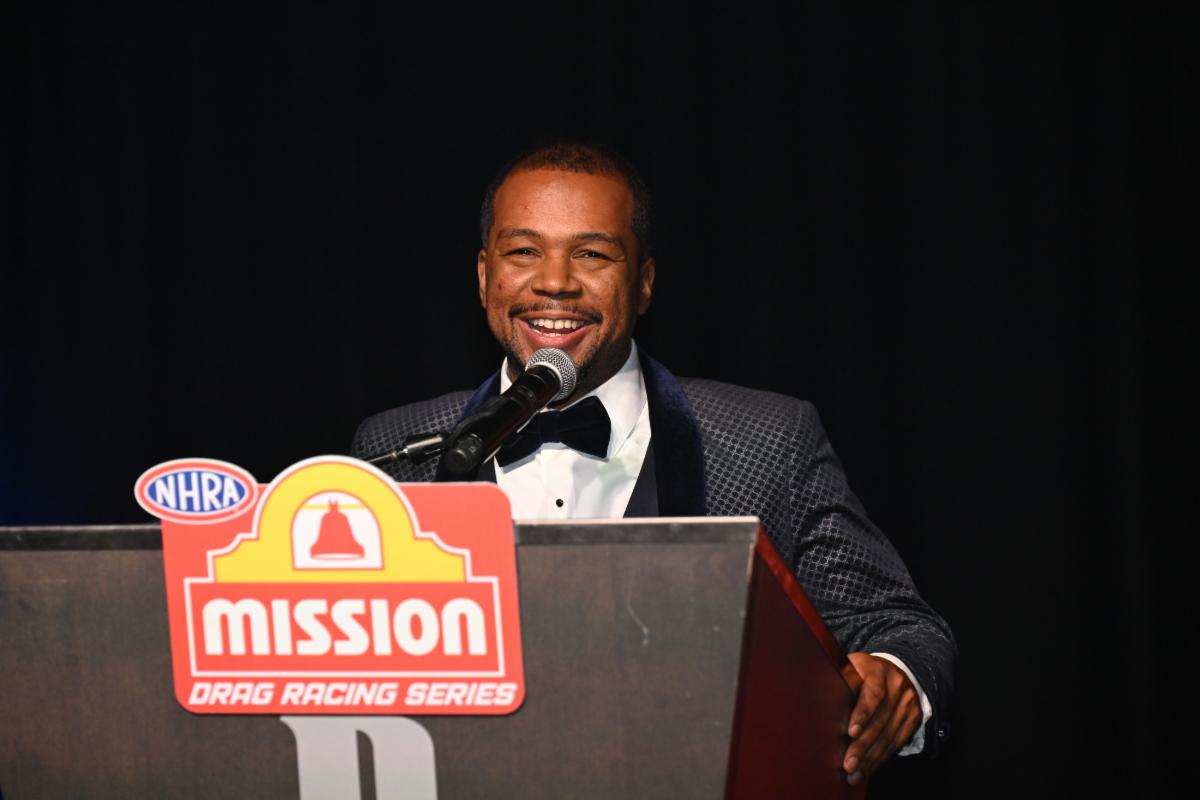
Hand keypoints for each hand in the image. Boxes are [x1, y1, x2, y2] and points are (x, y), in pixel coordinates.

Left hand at [842, 653, 922, 785]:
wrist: (894, 670)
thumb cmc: (861, 672)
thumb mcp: (850, 668)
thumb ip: (839, 683)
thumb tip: (819, 703)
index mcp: (877, 670)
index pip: (873, 693)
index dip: (863, 713)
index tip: (851, 732)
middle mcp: (896, 686)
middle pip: (881, 719)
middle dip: (863, 745)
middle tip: (848, 763)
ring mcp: (907, 703)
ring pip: (890, 735)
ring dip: (871, 758)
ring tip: (854, 773)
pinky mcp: (913, 718)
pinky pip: (897, 742)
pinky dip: (881, 758)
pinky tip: (868, 768)